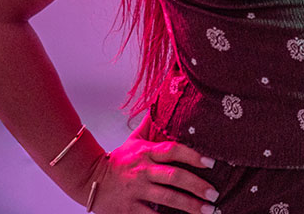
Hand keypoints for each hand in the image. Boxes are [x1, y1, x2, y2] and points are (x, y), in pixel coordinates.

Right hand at [88, 133, 218, 213]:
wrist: (88, 180)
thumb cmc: (118, 161)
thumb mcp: (134, 141)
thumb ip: (151, 125)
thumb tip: (163, 101)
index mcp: (146, 153)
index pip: (173, 150)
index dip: (193, 155)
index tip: (212, 162)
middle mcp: (142, 171)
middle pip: (174, 176)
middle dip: (197, 185)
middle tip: (214, 194)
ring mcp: (136, 191)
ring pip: (167, 198)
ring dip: (190, 206)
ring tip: (208, 210)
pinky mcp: (128, 209)